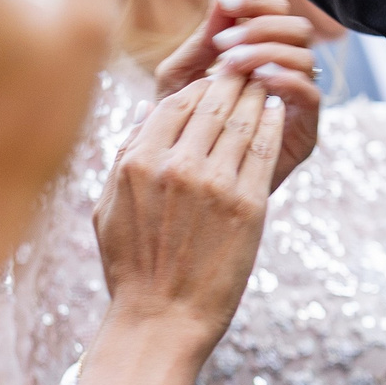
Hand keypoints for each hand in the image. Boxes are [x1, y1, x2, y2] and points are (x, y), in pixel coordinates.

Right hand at [93, 72, 282, 343]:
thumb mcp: (107, 209)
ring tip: (265, 80)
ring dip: (256, 94)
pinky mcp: (248, 203)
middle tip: (247, 65)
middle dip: (232, 79)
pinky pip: (264, 149)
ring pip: (242, 120)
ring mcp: (214, 184)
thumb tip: (143, 118)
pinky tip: (277, 109)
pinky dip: (273, 122)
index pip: (173, 102)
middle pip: (212, 103)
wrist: (163, 319)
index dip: (197, 86)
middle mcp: (175, 166)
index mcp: (137, 163)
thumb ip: (124, 159)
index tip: (211, 80)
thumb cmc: (133, 268)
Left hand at [151, 0, 318, 188]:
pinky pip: (311, 95)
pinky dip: (286, 81)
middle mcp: (284, 73)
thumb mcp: (180, 80)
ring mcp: (296, 103)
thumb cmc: (175, 134)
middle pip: (296, 26)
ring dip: (267, 52)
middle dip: (260, 25)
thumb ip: (201, 39)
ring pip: (305, 55)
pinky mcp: (303, 133)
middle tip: (224, 41)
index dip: (253, 1)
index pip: (273, 11)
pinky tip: (257, 82)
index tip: (223, 2)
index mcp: (258, 54)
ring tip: (231, 63)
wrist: (181, 194)